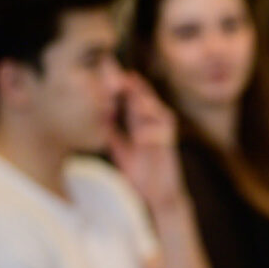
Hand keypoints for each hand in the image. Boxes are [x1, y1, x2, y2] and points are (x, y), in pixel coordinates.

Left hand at [109, 73, 187, 214]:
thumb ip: (113, 133)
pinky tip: (139, 136)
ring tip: (134, 99)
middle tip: (122, 75)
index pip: (133, 98)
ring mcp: (163, 137)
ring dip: (147, 105)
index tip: (110, 70)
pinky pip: (163, 137)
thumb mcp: (120, 150)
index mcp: (141, 124)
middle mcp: (154, 127)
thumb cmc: (142, 174)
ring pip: (160, 113)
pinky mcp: (170, 151)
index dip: (124, 85)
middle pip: (147, 100)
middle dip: (136, 87)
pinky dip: (151, 135)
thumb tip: (99, 118)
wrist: (158, 197)